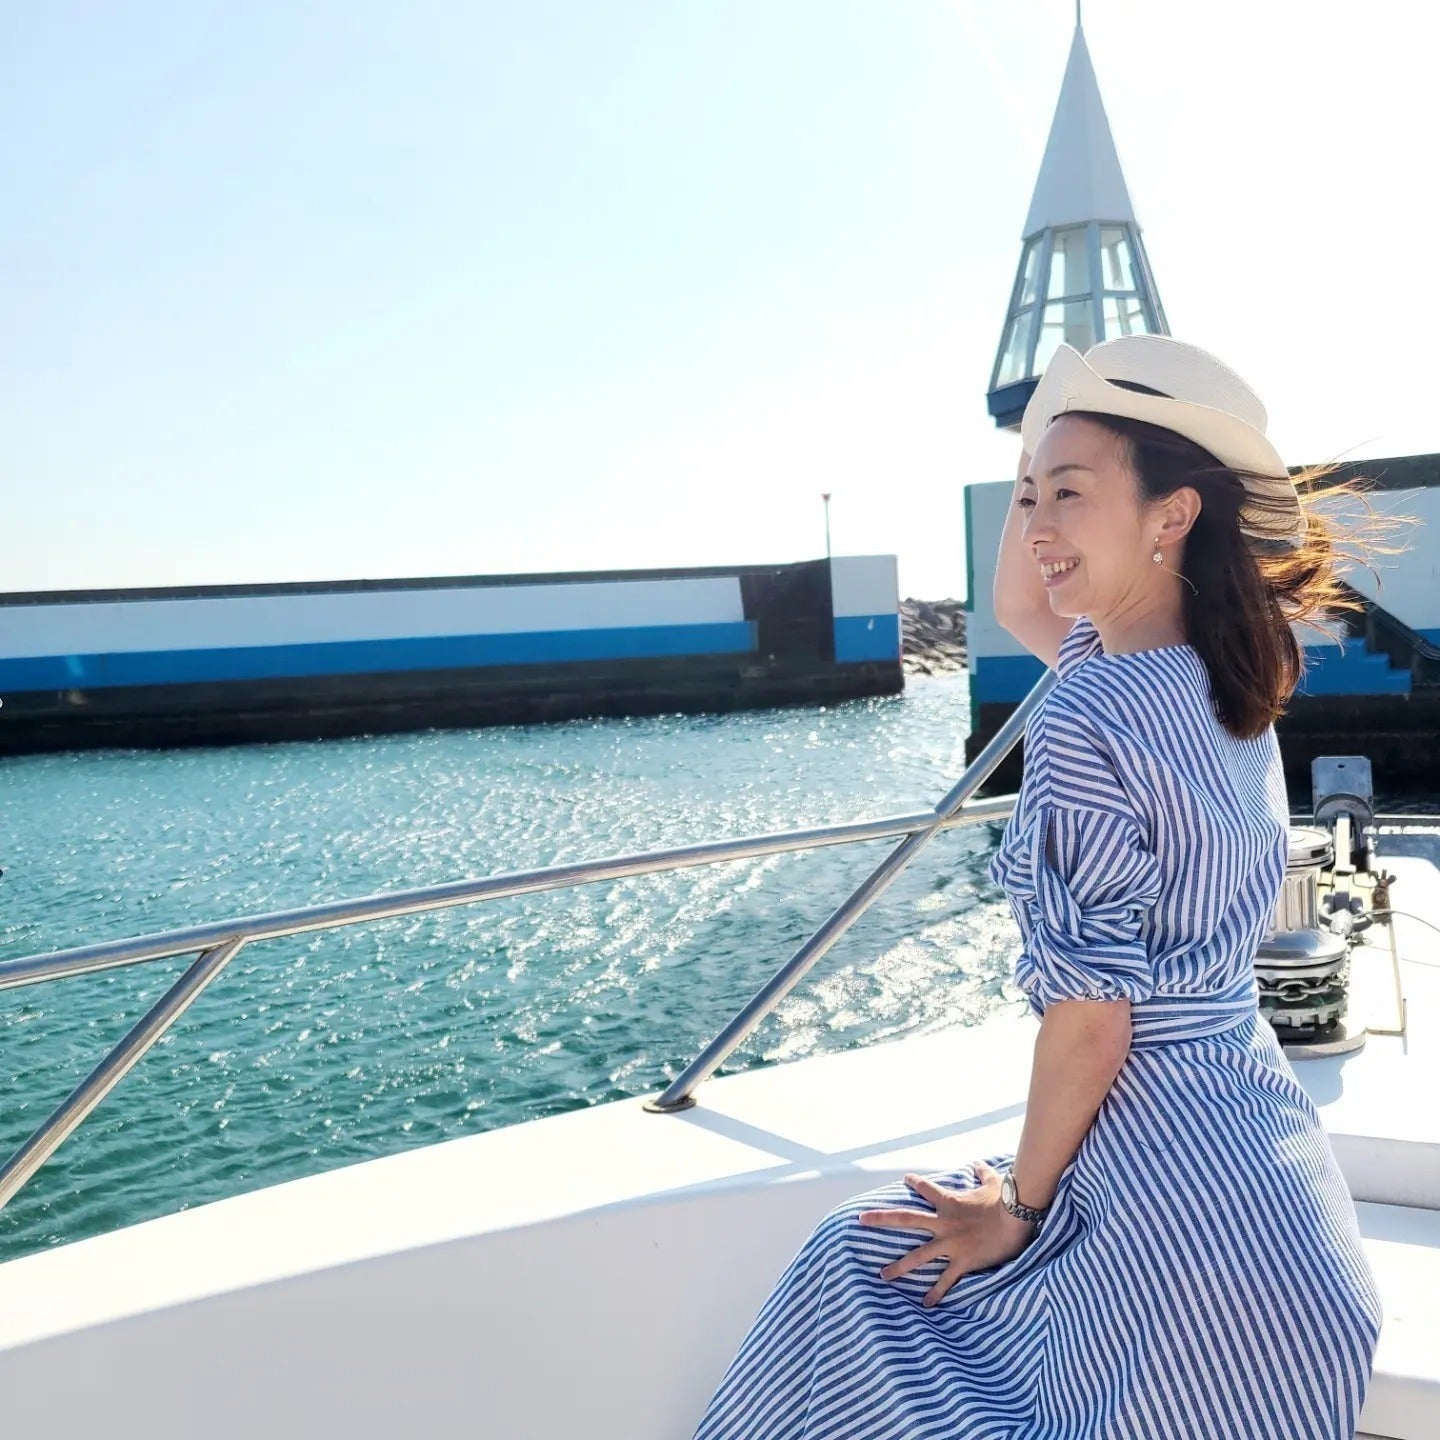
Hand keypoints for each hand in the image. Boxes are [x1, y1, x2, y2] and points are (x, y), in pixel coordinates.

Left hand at [857, 1162, 1037, 1307]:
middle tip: (861, 1219)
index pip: (925, 1188)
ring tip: (883, 1275)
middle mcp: (942, 1223)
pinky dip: (935, 1293)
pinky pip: (945, 1280)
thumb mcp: (992, 1181)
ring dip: (899, 1267)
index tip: (906, 1179)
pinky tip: (925, 1304)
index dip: (915, 1182)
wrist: (1016, 1218)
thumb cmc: (1004, 1199)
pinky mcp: (962, 1262)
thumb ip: (981, 1172)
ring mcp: (950, 1244)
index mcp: (948, 1202)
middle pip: (905, 1219)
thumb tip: (976, 1163)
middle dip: (881, 1219)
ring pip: (917, 1256)